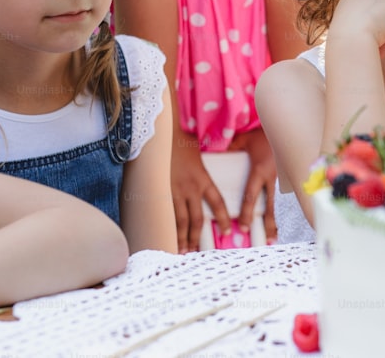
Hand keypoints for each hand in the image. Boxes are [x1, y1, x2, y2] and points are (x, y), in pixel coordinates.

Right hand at [171, 129, 229, 252]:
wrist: (164, 134)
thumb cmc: (183, 140)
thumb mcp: (201, 153)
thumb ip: (206, 168)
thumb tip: (217, 171)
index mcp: (202, 178)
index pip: (217, 203)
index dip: (222, 219)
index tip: (225, 231)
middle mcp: (189, 188)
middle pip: (196, 218)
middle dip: (197, 236)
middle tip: (197, 250)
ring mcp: (173, 191)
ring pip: (179, 220)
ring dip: (181, 237)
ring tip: (182, 250)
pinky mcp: (159, 191)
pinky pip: (164, 214)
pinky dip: (165, 227)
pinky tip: (164, 237)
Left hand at [228, 126, 277, 242]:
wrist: (279, 125)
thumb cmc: (258, 132)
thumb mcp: (242, 139)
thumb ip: (231, 148)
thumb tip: (219, 153)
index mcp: (260, 169)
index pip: (251, 194)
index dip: (246, 211)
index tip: (243, 226)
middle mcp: (269, 176)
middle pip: (267, 204)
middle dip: (266, 223)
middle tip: (265, 240)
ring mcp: (274, 178)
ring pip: (272, 203)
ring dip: (272, 221)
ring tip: (273, 239)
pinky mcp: (275, 178)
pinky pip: (271, 197)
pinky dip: (272, 211)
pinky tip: (271, 225)